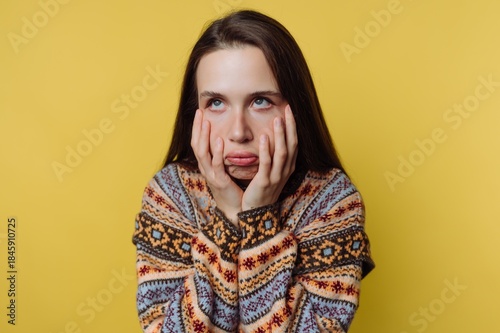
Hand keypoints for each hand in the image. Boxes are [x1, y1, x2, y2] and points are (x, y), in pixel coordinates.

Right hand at [191, 109, 242, 224]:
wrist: (236, 208)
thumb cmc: (233, 187)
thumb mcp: (226, 168)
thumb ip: (225, 154)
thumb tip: (228, 136)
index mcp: (207, 164)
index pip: (198, 142)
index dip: (197, 128)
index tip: (200, 112)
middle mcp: (206, 168)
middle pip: (196, 145)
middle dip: (197, 128)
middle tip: (199, 112)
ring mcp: (211, 175)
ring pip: (202, 153)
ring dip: (204, 136)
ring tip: (206, 122)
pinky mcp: (220, 181)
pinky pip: (216, 165)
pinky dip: (217, 152)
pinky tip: (220, 141)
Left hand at [242, 105, 297, 210]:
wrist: (256, 212)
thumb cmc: (262, 190)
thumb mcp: (272, 172)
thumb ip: (273, 156)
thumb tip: (270, 136)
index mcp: (287, 167)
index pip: (293, 143)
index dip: (293, 126)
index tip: (289, 110)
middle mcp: (285, 171)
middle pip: (291, 145)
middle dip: (290, 126)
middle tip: (287, 109)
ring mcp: (276, 177)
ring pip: (281, 153)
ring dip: (280, 135)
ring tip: (276, 119)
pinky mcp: (264, 182)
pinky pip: (266, 163)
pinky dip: (266, 149)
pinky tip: (263, 136)